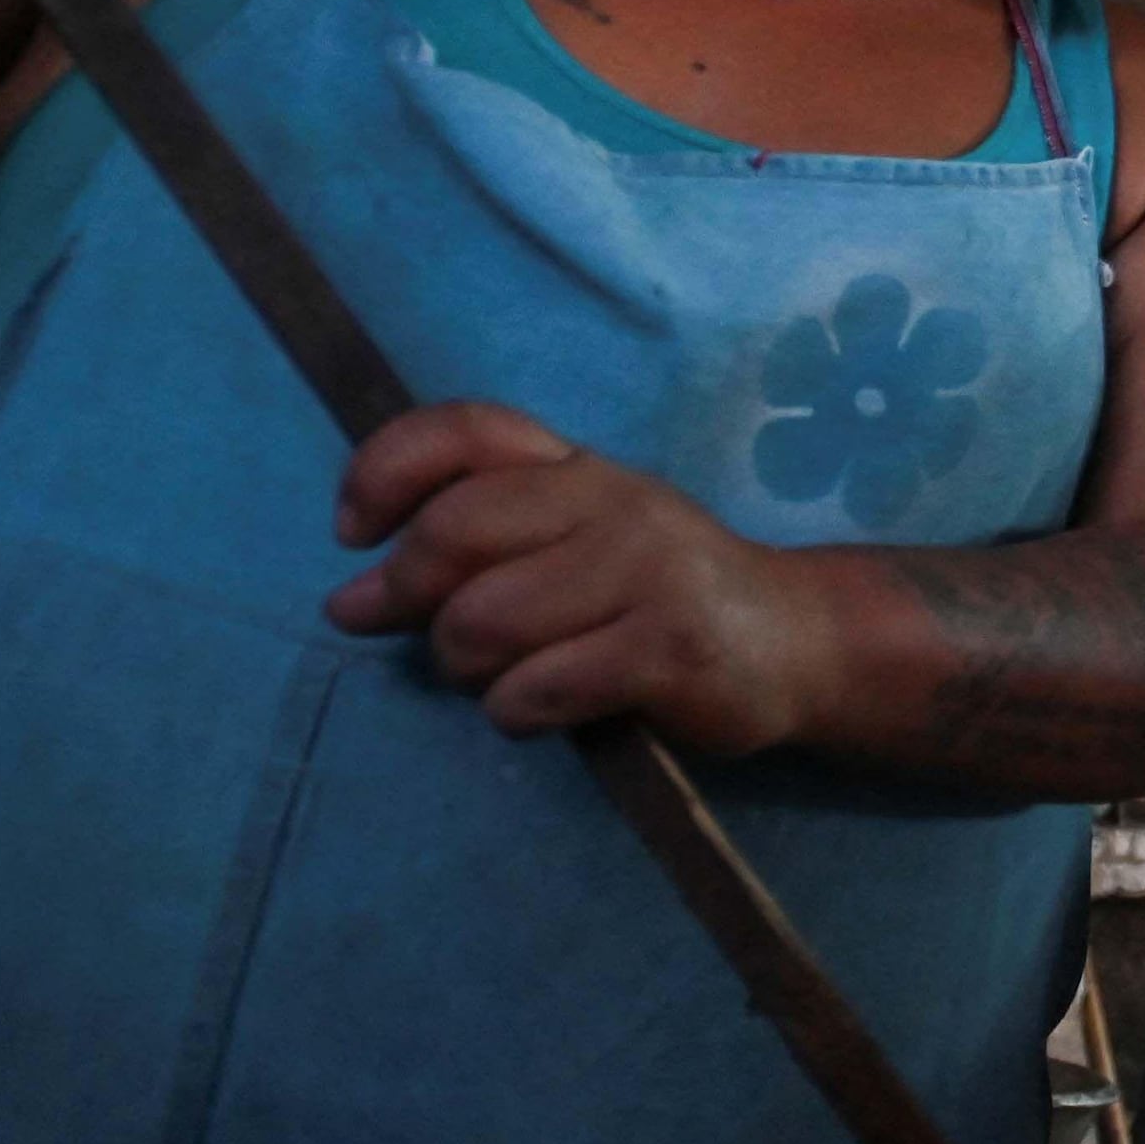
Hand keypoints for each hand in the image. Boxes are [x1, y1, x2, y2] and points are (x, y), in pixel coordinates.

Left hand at [323, 403, 829, 752]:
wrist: (797, 641)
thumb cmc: (658, 595)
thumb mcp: (575, 542)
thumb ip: (473, 552)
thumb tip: (347, 602)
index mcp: (578, 467)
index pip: (463, 431)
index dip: (384, 472)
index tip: (354, 534)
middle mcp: (613, 500)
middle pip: (452, 533)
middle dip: (408, 598)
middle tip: (427, 638)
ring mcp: (648, 570)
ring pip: (482, 622)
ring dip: (466, 669)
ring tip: (501, 678)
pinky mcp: (670, 647)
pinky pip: (536, 689)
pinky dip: (515, 712)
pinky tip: (544, 709)